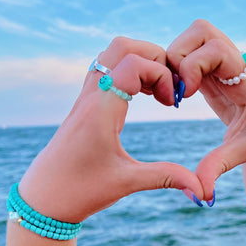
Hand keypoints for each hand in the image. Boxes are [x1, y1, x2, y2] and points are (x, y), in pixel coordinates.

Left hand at [18, 37, 202, 222]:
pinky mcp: (82, 105)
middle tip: (167, 88)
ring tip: (154, 90)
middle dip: (153, 57)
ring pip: (110, 54)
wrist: (43, 199)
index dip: (161, 74)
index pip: (134, 63)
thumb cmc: (79, 191)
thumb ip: (167, 178)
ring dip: (138, 61)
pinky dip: (125, 71)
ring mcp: (84, 98)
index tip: (170, 103)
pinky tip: (138, 96)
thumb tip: (202, 190)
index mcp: (101, 110)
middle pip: (121, 46)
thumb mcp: (126, 183)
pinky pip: (103, 70)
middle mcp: (90, 97)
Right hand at [167, 19, 245, 198]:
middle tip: (176, 89)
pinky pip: (195, 53)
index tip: (185, 95)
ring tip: (175, 91)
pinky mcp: (218, 71)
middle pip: (202, 31)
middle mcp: (239, 65)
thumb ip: (219, 167)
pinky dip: (179, 66)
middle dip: (179, 54)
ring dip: (177, 58)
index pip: (218, 49)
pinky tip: (178, 93)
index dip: (194, 65)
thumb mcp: (245, 154)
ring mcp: (228, 65)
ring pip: (196, 37)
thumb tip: (200, 193)